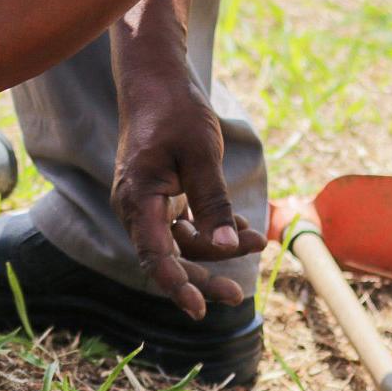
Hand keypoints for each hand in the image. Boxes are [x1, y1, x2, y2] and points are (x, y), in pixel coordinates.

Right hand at [111, 64, 262, 317]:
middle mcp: (135, 207)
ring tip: (256, 241)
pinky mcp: (159, 198)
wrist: (156, 82)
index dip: (176, 285)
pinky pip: (182, 227)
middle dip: (202, 277)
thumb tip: (227, 246)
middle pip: (166, 258)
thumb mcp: (203, 155)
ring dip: (214, 250)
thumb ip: (213, 202)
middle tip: (237, 296)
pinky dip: (210, 231)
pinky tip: (241, 228)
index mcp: (138, 198)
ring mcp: (146, 204)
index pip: (155, 255)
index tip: (200, 308)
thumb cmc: (175, 112)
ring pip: (178, 245)